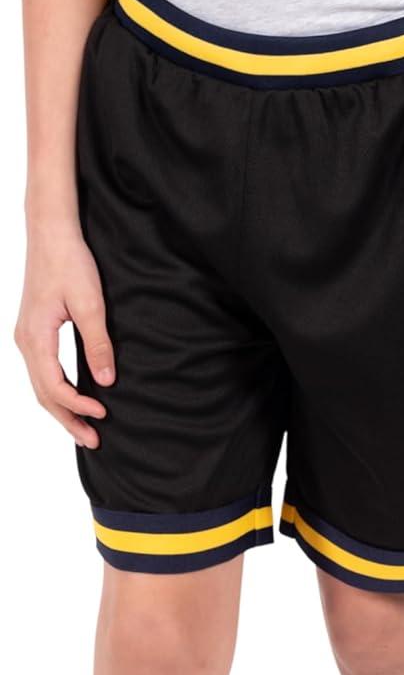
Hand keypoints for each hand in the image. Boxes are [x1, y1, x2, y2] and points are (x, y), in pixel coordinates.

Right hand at [15, 222, 114, 448]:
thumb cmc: (69, 262)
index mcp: (36, 338)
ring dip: (62, 409)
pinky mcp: (34, 332)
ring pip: (41, 385)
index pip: (54, 387)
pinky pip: (42, 371)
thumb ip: (98, 343)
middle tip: (94, 441)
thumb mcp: (91, 304)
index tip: (104, 413)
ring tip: (85, 430)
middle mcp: (25, 341)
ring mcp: (26, 337)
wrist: (50, 232)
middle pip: (44, 394)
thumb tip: (107, 380)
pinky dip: (57, 391)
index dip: (78, 406)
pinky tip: (73, 399)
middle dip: (68, 420)